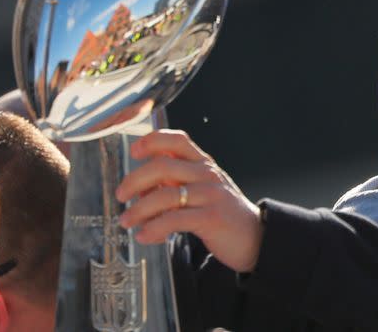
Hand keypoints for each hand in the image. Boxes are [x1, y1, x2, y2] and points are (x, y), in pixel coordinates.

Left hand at [115, 129, 262, 272]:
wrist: (256, 237)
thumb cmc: (223, 213)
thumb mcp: (203, 190)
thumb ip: (176, 183)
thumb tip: (141, 187)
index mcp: (203, 164)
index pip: (177, 140)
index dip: (153, 141)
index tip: (134, 151)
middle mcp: (207, 175)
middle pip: (163, 166)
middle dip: (134, 181)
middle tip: (122, 196)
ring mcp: (210, 195)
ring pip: (165, 195)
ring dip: (139, 210)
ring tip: (127, 221)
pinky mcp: (211, 218)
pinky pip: (174, 220)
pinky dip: (153, 229)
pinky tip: (146, 236)